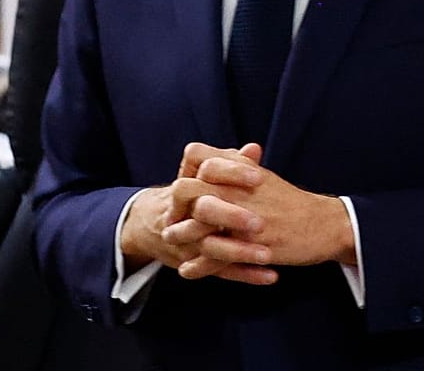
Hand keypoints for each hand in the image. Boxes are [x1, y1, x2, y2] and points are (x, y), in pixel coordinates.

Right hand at [119, 159, 276, 285]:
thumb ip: (228, 162)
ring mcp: (185, 242)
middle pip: (203, 211)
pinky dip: (245, 275)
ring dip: (239, 252)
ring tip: (268, 255)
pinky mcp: (194, 264)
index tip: (259, 177)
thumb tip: (254, 149)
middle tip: (260, 222)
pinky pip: (219, 272)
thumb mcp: (202, 175)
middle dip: (231, 216)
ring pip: (210, 248)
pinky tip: (270, 275)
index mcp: (188, 184)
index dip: (231, 172)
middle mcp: (182, 213)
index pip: (205, 171)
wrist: (152, 224)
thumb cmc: (189, 196)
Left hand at [167, 155, 354, 277]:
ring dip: (182, 234)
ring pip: (200, 224)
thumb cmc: (292, 202)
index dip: (185, 169)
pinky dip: (200, 266)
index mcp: (243, 171)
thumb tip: (208, 158)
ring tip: (170, 241)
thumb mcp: (263, 177)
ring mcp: (245, 219)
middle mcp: (241, 191)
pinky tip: (187, 271)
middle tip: (167, 216)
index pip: (200, 158)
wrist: (324, 225)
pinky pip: (217, 256)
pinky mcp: (252, 246)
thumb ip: (236, 165)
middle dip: (174, 203)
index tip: (180, 184)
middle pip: (192, 189)